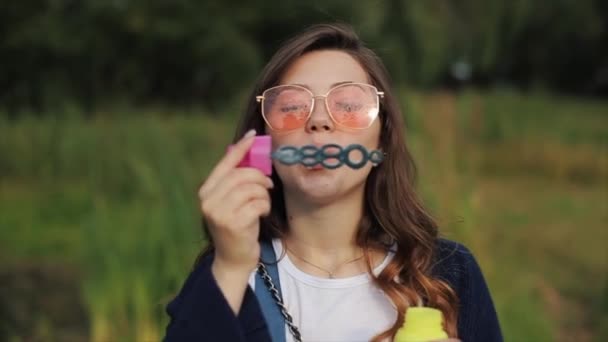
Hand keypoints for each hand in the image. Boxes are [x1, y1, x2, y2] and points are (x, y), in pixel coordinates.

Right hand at [198, 129, 273, 276]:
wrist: (233, 259)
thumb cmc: (238, 226)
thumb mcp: (232, 202)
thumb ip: (236, 181)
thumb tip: (251, 152)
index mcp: (206, 192)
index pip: (225, 164)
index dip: (240, 148)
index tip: (253, 136)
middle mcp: (208, 201)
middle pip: (242, 175)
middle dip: (260, 177)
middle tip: (268, 185)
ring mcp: (219, 212)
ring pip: (252, 188)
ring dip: (263, 195)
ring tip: (262, 205)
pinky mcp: (232, 223)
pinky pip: (258, 203)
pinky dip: (264, 207)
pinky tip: (261, 215)